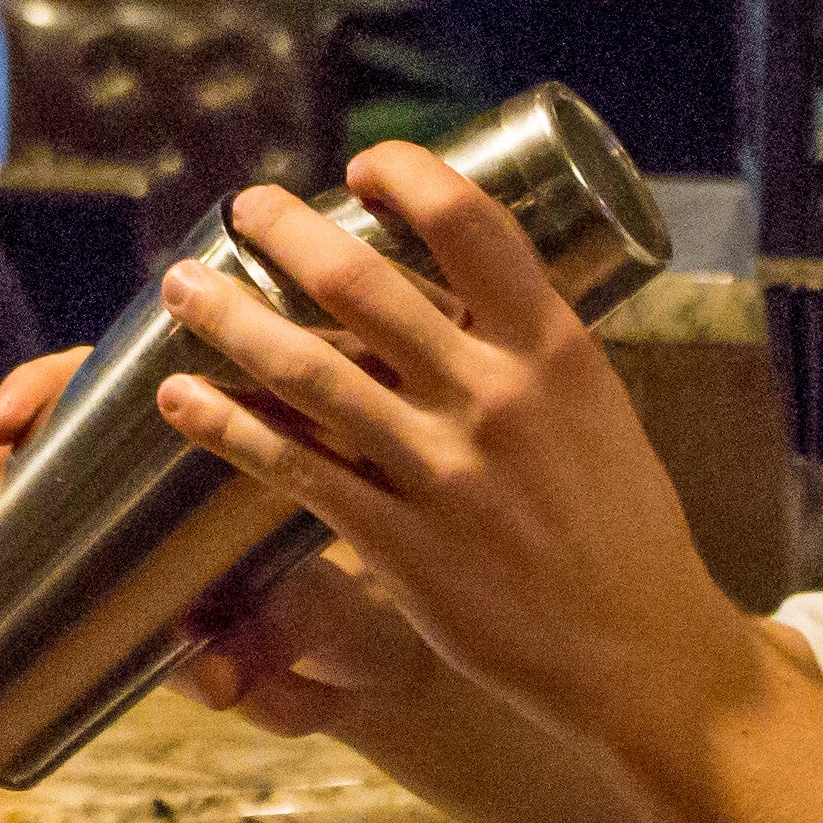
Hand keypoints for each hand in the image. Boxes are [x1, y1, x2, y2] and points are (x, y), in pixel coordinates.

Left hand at [148, 148, 747, 748]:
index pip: (472, 224)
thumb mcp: (595, 408)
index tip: (362, 167)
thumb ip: (525, 348)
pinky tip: (180, 400)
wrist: (642, 655)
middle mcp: (497, 398)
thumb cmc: (621, 524)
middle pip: (364, 284)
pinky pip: (295, 471)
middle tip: (242, 207)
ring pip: (310, 374)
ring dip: (231, 320)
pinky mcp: (403, 546)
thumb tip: (451, 285)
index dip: (406, 176)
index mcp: (557, 349)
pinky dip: (227, 427)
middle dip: (286, 232)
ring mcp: (445, 473)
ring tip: (180, 286)